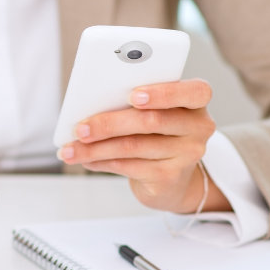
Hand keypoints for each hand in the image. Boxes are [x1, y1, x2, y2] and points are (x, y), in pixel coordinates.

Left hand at [56, 78, 229, 213]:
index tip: (132, 95)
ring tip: (71, 149)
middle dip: (109, 124)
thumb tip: (88, 104)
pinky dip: (102, 162)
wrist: (170, 177)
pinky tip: (86, 159)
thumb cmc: (154, 132)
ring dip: (96, 148)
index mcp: (195, 100)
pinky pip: (129, 167)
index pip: (194, 91)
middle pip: (151, 121)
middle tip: (79, 128)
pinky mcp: (170, 177)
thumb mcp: (151, 111)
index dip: (163, 93)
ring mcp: (187, 155)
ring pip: (134, 146)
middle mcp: (198, 127)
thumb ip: (131, 102)